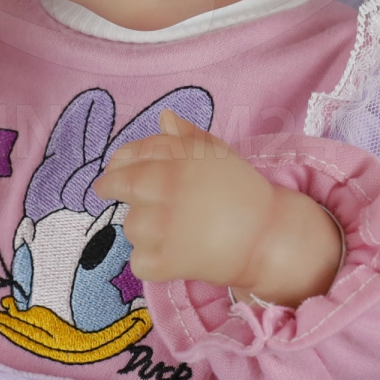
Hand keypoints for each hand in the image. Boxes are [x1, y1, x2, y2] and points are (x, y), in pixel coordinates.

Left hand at [93, 111, 342, 307]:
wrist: (269, 237)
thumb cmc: (244, 192)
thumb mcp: (219, 155)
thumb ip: (188, 137)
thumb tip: (164, 117)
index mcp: (178, 159)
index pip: (131, 154)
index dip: (119, 162)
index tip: (116, 169)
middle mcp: (165, 187)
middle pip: (119, 186)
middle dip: (111, 188)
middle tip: (116, 193)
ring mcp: (163, 226)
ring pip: (130, 226)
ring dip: (142, 228)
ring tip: (168, 229)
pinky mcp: (167, 261)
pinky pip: (139, 262)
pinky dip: (151, 262)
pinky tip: (170, 256)